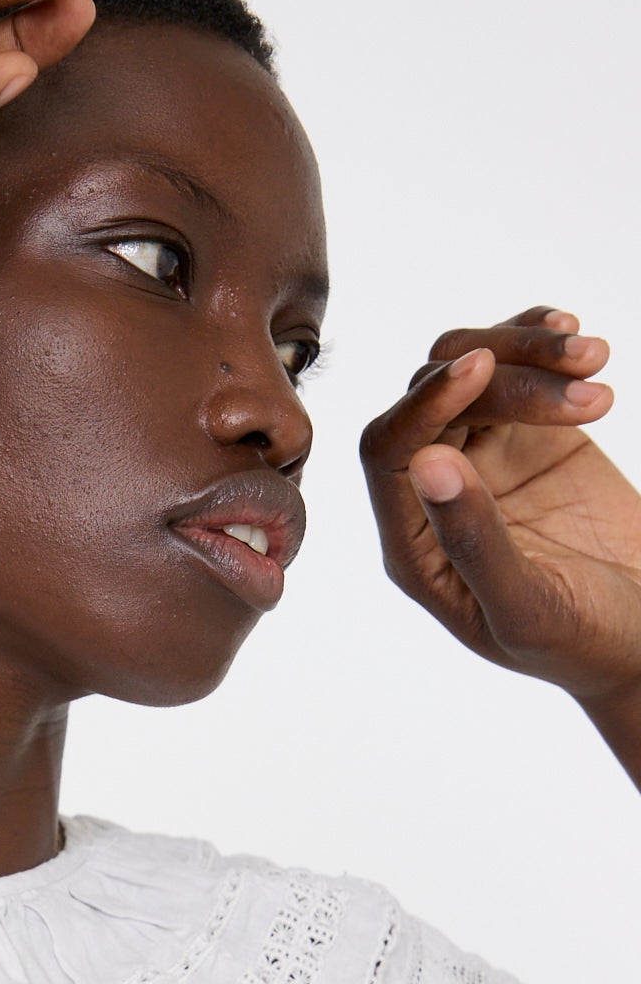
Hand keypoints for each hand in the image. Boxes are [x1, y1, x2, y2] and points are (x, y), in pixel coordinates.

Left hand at [360, 309, 640, 779]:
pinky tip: (580, 342)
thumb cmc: (583, 641)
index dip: (424, 402)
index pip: (387, 453)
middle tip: (588, 370)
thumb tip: (427, 463)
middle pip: (430, 396)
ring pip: (470, 370)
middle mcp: (433, 495)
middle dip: (503, 370)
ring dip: (527, 349)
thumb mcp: (528, 606)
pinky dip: (540, 341)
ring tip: (596, 358)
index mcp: (413, 546)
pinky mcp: (527, 435)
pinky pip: (515, 369)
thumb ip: (474, 542)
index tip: (484, 366)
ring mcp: (480, 458)